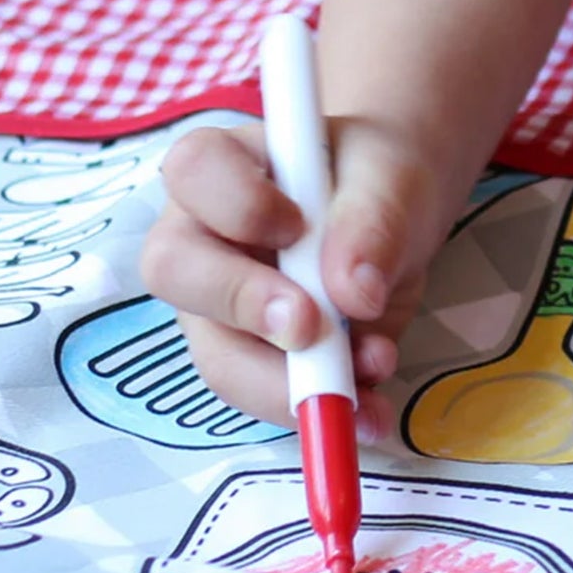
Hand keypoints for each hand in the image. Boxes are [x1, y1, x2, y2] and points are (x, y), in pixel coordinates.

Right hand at [141, 114, 450, 438]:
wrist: (396, 215)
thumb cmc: (374, 178)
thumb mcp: (390, 180)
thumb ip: (372, 222)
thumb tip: (354, 292)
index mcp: (221, 165)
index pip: (194, 170)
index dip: (236, 205)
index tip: (296, 226)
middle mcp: (199, 236)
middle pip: (176, 271)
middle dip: (243, 306)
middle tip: (310, 327)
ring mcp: (216, 306)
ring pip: (219, 356)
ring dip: (290, 381)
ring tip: (371, 372)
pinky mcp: (251, 360)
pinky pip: (265, 395)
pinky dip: (319, 407)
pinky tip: (370, 406)